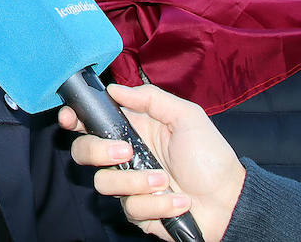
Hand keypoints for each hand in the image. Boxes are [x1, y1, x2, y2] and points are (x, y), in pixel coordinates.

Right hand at [58, 83, 244, 241]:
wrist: (229, 200)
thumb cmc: (210, 156)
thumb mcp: (186, 116)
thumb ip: (151, 99)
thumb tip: (114, 89)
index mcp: (133, 130)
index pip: (91, 122)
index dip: (74, 118)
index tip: (71, 118)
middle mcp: (125, 157)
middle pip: (83, 152)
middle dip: (98, 152)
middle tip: (125, 152)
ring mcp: (129, 185)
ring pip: (103, 183)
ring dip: (136, 182)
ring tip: (166, 180)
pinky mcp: (138, 211)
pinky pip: (131, 209)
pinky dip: (158, 204)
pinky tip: (179, 201)